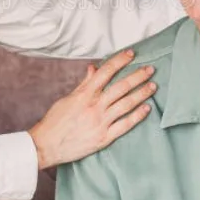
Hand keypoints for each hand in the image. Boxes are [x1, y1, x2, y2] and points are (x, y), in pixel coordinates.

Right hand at [27, 49, 155, 169]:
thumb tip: (94, 68)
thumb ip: (84, 84)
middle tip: (151, 69)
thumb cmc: (55, 121)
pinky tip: (147, 108)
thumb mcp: (68, 98)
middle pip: (121, 87)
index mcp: (84, 94)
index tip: (132, 54)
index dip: (120, 61)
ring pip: (126, 104)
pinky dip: (137, 116)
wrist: (46, 145)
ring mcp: (100, 123)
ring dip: (141, 94)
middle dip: (138, 76)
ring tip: (153, 86)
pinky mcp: (104, 138)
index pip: (106, 72)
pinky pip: (125, 125)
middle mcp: (94, 106)